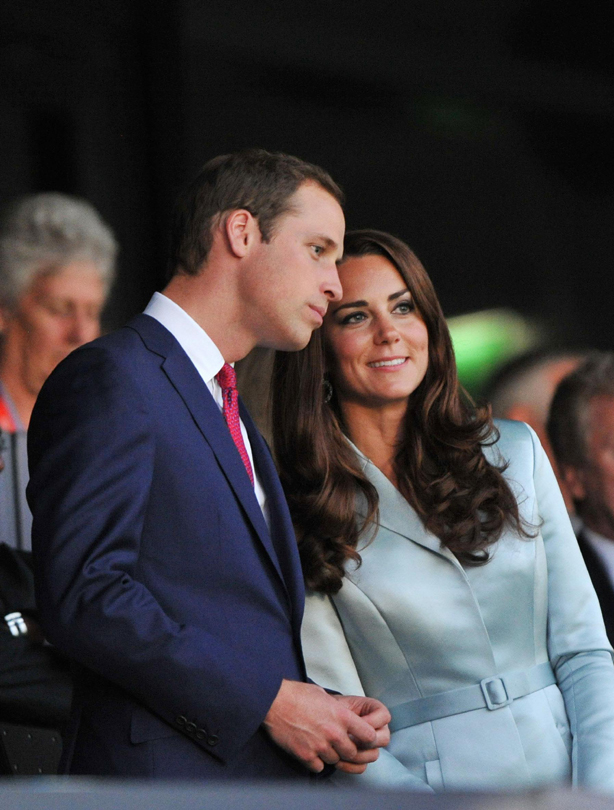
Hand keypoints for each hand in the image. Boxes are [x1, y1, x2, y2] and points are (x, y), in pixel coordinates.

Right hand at [263, 679, 388, 773]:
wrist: (273, 701)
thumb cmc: (296, 694)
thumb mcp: (324, 696)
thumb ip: (338, 709)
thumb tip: (345, 717)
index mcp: (341, 716)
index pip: (369, 735)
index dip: (366, 737)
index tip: (360, 737)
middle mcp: (333, 733)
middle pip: (352, 753)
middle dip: (346, 749)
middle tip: (337, 743)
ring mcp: (319, 746)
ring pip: (335, 760)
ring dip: (329, 755)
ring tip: (319, 743)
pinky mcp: (305, 755)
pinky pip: (318, 767)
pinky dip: (315, 761)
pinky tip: (310, 750)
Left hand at [331, 694, 390, 772]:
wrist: (325, 721)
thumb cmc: (333, 709)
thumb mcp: (340, 704)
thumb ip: (348, 711)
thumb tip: (352, 725)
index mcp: (375, 710)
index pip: (384, 716)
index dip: (371, 721)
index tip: (354, 722)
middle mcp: (378, 729)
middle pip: (384, 739)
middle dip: (366, 740)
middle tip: (349, 738)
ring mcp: (372, 745)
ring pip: (374, 755)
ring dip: (357, 754)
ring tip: (340, 748)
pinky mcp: (362, 758)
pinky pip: (362, 767)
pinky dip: (349, 766)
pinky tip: (337, 760)